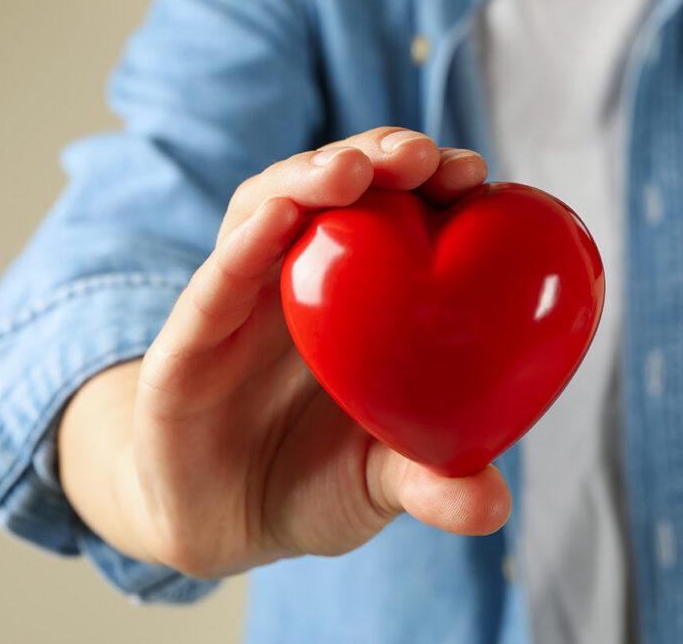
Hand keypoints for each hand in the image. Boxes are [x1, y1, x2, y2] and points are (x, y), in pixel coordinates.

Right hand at [58, 128, 510, 577]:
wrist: (223, 526)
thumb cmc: (313, 482)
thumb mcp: (381, 483)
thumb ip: (433, 482)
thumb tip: (498, 508)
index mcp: (354, 300)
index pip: (392, 217)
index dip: (429, 185)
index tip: (472, 173)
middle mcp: (295, 282)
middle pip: (330, 194)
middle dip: (374, 159)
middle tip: (421, 155)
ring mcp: (236, 304)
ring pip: (262, 213)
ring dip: (307, 180)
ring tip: (353, 170)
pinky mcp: (184, 347)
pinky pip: (212, 287)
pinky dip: (242, 247)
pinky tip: (276, 218)